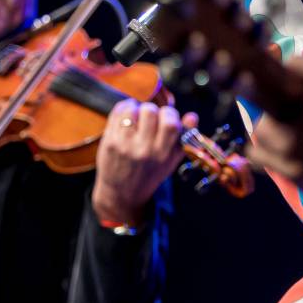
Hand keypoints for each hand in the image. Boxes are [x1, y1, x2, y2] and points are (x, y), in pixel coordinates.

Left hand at [92, 100, 195, 226]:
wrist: (122, 193)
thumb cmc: (149, 175)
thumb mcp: (170, 161)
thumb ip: (183, 138)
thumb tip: (192, 117)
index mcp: (162, 154)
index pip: (170, 123)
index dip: (170, 114)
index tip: (166, 117)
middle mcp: (143, 149)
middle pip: (150, 111)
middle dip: (152, 110)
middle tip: (150, 118)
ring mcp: (124, 145)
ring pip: (133, 110)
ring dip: (136, 109)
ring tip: (137, 117)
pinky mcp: (110, 141)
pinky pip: (117, 113)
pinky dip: (124, 109)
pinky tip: (127, 117)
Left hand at [248, 52, 302, 196]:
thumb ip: (297, 65)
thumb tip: (281, 68)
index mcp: (280, 134)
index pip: (257, 128)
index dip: (268, 117)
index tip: (279, 111)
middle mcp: (285, 162)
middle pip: (262, 148)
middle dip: (275, 135)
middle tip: (295, 124)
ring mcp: (299, 181)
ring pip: (277, 165)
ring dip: (286, 153)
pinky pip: (299, 181)